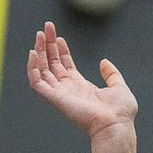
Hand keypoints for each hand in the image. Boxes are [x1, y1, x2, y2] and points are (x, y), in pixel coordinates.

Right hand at [27, 21, 137, 152]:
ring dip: (39, 52)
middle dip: (49, 46)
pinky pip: (37, 83)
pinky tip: (33, 54)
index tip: (60, 38)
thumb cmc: (120, 112)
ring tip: (40, 34)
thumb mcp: (119, 86)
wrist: (116, 125)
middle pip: (52, 64)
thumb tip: (104, 62)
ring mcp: (61, 94)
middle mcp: (69, 90)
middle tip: (47, 27)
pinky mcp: (55, 98)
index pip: (65, 66)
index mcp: (81, 87)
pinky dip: (32, 69)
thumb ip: (111, 74)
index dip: (61, 51)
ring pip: (42, 70)